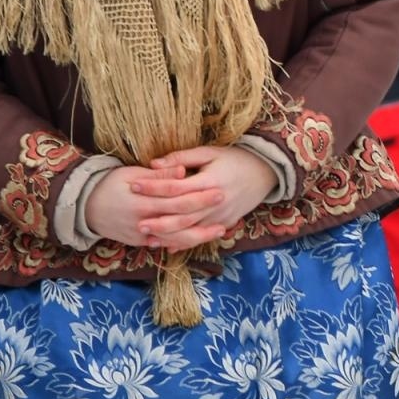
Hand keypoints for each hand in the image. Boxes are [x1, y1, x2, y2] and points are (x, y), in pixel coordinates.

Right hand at [85, 163, 216, 249]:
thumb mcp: (130, 174)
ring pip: (176, 239)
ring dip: (200, 236)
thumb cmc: (109, 185)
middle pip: (181, 222)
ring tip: (220, 230)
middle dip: (206, 217)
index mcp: (144, 202)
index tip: (219, 190)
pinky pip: (166, 245)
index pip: (177, 200)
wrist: (85, 208)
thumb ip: (158, 175)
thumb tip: (181, 171)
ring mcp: (142, 236)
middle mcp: (144, 222)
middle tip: (226, 210)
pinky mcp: (141, 243)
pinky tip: (200, 239)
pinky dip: (184, 243)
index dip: (200, 196)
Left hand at [136, 146, 278, 243]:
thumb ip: (182, 158)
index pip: (175, 186)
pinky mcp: (225, 224)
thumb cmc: (235, 158)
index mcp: (209, 181)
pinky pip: (202, 237)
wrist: (266, 172)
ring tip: (148, 237)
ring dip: (168, 236)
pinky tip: (169, 246)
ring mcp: (221, 216)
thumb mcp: (209, 153)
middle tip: (136, 222)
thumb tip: (153, 164)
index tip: (133, 185)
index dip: (153, 187)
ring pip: (190, 231)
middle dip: (157, 220)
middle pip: (181, 215)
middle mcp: (215, 202)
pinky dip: (185, 243)